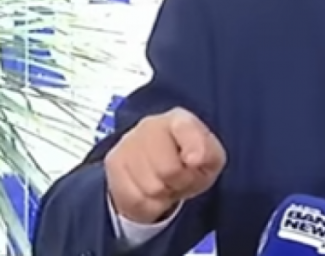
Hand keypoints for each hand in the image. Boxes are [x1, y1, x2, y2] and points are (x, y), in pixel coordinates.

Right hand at [104, 107, 226, 223]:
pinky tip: (151, 192)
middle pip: (168, 170)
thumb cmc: (188, 161)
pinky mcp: (113, 163)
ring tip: (167, 184)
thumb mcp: (211, 159)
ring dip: (164, 195)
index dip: (195, 150)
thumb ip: (208, 154)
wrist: (159, 172)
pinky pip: (136, 200)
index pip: (186, 129)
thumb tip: (194, 158)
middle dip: (181, 182)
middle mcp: (150, 125)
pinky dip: (150, 204)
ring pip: (151, 188)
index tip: (195, 162)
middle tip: (182, 179)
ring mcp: (128, 143)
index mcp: (179, 119)